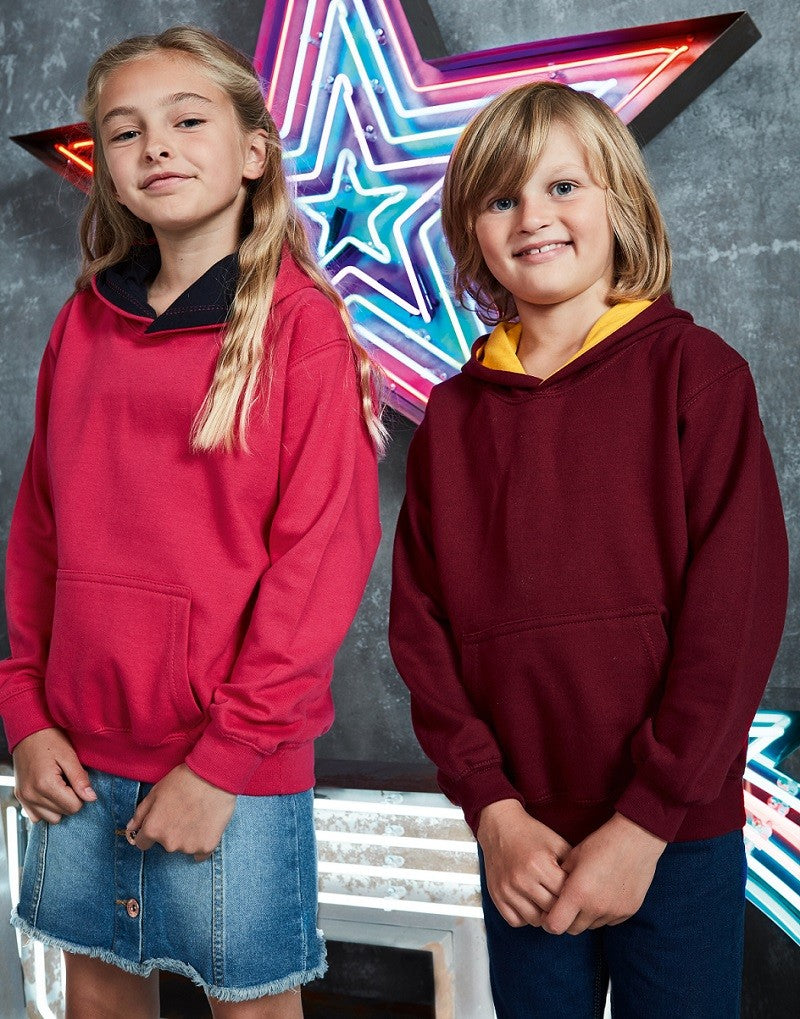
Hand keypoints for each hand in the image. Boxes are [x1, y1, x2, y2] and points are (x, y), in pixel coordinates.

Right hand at [12, 728, 96, 822]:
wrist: (28, 731)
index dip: (81, 795)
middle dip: (70, 799)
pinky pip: (36, 816)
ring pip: (50, 818)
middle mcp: (32, 795)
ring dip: (59, 806)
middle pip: (63, 813)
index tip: (77, 781)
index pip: (73, 807)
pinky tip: (49, 793)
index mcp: (45, 785)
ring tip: (59, 786)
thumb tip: (91, 798)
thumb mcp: (69, 756)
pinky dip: (45, 808)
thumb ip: (80, 779)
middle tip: (68, 780)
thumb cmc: (50, 740)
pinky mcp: (20, 797)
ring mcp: (24, 798)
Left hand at [126, 764, 235, 861]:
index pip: (142, 843)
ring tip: (196, 815)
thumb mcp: (155, 792)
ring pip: (183, 846)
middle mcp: (168, 843)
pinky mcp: (207, 846)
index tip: (160, 822)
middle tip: (182, 812)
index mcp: (153, 829)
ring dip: (187, 836)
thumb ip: (140, 813)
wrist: (213, 777)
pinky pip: (200, 852)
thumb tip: (130, 828)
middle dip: (170, 832)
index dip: (149, 832)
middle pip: (165, 843)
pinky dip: (201, 842)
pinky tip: (206, 826)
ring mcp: (188, 847)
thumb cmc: (183, 781)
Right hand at [477, 799, 571, 926]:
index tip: (575, 892)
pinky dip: (525, 917)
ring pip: (535, 920)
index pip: (565, 896)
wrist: (500, 827)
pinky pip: (516, 921)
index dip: (573, 895)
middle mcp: (522, 879)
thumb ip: (572, 866)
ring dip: (544, 915)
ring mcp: (507, 890)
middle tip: (564, 901)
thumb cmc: (531, 834)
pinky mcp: (496, 896)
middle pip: (551, 910)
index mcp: (539, 864)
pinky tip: (530, 904)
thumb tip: (586, 889)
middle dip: (560, 907)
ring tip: (547, 903)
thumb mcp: (556, 843)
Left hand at [544, 812, 666, 935]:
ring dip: (586, 916)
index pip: (555, 926)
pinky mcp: (628, 911)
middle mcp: (596, 908)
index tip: (549, 911)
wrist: (636, 838)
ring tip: (589, 893)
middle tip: (567, 902)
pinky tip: (605, 893)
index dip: (548, 921)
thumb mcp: (573, 856)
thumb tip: (551, 892)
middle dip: (566, 919)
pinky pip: (609, 920)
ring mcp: (614, 912)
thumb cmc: (601, 843)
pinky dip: (603, 913)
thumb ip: (560, 878)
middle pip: (573, 929)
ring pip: (592, 925)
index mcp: (577, 893)